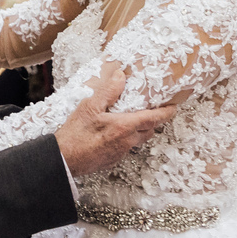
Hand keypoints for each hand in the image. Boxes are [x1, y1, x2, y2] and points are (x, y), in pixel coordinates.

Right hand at [54, 63, 176, 177]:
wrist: (63, 159)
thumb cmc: (75, 134)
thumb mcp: (90, 107)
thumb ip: (108, 91)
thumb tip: (121, 76)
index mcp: (125, 126)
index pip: (154, 119)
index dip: (166, 112)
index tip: (173, 107)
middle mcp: (127, 141)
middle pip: (149, 131)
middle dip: (152, 121)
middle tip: (149, 111)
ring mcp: (120, 153)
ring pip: (137, 140)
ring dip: (138, 131)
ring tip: (128, 120)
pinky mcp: (112, 161)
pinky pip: (125, 148)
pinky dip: (125, 139)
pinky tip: (111, 134)